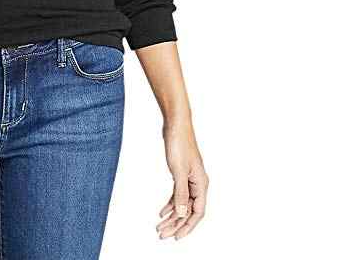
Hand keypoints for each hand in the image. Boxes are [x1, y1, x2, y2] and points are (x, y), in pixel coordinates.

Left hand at [156, 120, 208, 239]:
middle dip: (176, 224)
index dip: (187, 226)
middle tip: (162, 234)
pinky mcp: (181, 174)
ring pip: (182, 203)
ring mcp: (190, 179)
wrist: (176, 125)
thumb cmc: (179, 144)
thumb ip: (181, 193)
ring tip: (160, 226)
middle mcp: (198, 184)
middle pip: (188, 210)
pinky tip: (162, 211)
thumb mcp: (178, 171)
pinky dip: (170, 203)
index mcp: (201, 184)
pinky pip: (178, 194)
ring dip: (172, 216)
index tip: (176, 237)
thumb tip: (181, 213)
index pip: (197, 212)